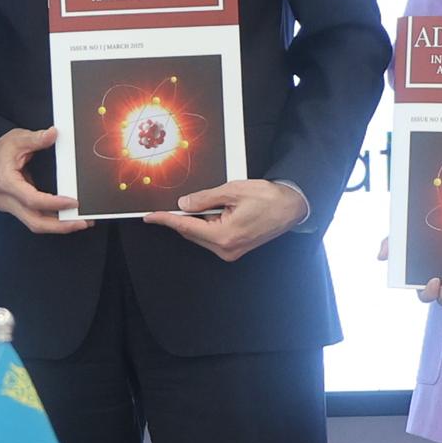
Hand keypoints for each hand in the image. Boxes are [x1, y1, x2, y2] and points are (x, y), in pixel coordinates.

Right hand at [0, 126, 83, 233]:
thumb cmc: (1, 150)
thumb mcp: (18, 139)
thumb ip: (36, 138)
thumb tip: (52, 134)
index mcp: (6, 182)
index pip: (32, 200)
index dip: (54, 203)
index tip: (72, 202)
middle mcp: (6, 199)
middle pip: (35, 221)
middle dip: (60, 225)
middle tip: (82, 222)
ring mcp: (11, 207)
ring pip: (35, 224)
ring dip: (58, 226)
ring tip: (80, 222)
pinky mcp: (17, 209)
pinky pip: (35, 219)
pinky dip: (52, 222)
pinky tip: (67, 219)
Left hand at [150, 176, 310, 261]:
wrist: (291, 207)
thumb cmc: (268, 198)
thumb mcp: (233, 191)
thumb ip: (205, 199)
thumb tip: (183, 204)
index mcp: (224, 236)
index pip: (186, 227)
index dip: (166, 220)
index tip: (150, 217)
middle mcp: (226, 249)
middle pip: (192, 233)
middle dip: (182, 217)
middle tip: (177, 200)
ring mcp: (231, 251)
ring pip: (201, 235)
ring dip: (197, 220)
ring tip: (211, 201)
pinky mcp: (235, 248)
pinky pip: (212, 236)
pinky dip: (207, 224)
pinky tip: (213, 211)